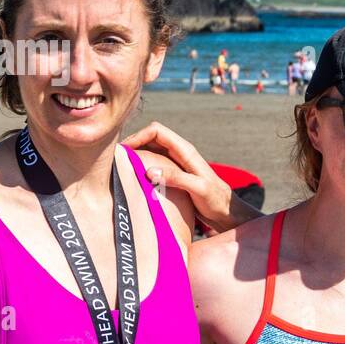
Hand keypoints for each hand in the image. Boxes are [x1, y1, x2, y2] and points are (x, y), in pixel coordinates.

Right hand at [120, 122, 240, 232]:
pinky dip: (143, 166)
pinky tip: (134, 179)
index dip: (138, 135)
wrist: (227, 212)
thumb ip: (176, 178)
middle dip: (134, 144)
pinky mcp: (174, 174)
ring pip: (151, 150)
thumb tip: (150, 170)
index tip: (124, 151)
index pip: (157, 130)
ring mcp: (176, 163)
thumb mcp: (198, 188)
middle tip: (117, 159)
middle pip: (151, 138)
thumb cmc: (216, 200)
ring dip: (137, 155)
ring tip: (121, 168)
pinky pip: (154, 164)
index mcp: (186, 151)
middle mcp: (180, 153)